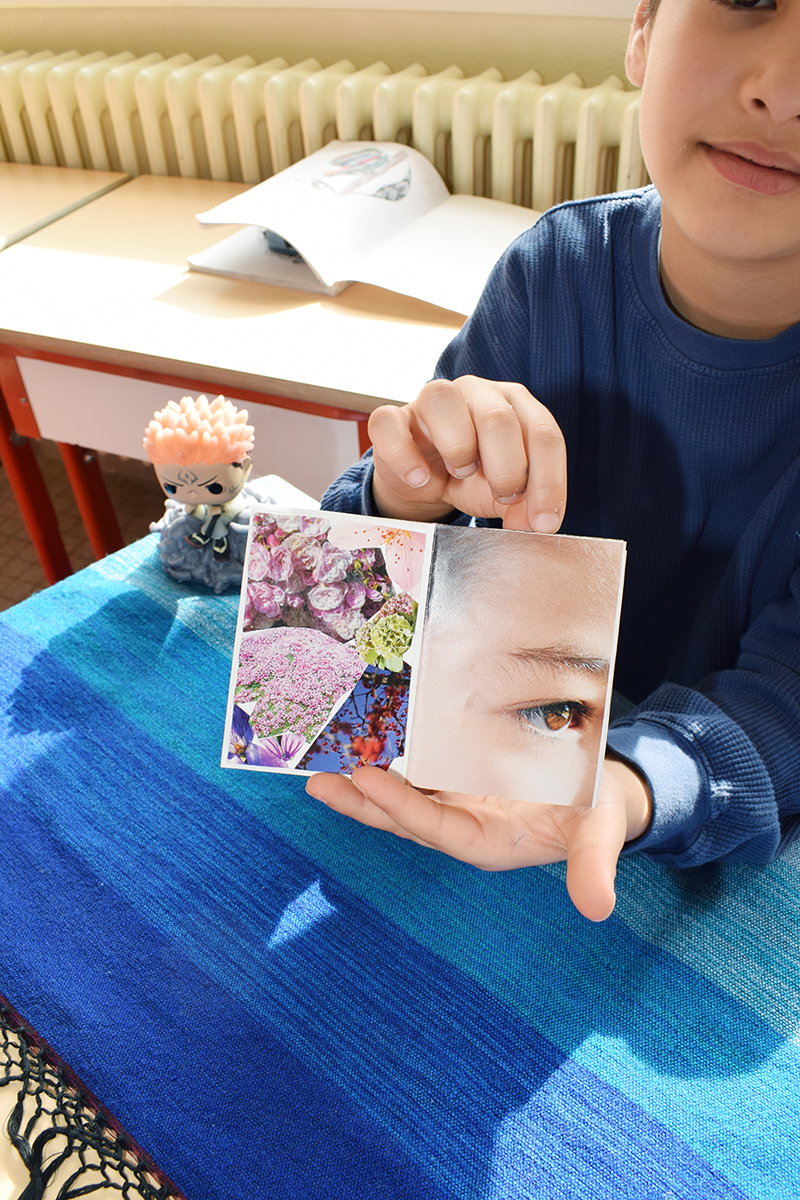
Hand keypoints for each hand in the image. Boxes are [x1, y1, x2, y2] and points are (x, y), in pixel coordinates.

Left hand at [306, 757, 651, 921]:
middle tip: (320, 786)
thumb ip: (593, 868)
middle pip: (404, 820)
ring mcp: (458, 806)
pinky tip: (362, 748)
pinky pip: (417, 777)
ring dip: (365, 789)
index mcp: (489, 844)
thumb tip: (597, 908)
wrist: (601, 798)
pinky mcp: (459, 785)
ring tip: (322, 776)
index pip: (436, 828)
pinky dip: (390, 766)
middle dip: (363, 805)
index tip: (366, 780)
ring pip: (402, 800)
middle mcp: (464, 829)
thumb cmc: (598, 815)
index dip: (401, 807)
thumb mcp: (601, 836)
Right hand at [367, 376, 566, 532]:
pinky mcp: (392, 418)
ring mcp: (430, 400)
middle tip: (503, 496)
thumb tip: (534, 524)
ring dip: (458, 448)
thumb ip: (524, 505)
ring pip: (443, 400)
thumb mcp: (504, 494)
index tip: (543, 522)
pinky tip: (420, 479)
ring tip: (460, 475)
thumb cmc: (470, 477)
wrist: (424, 480)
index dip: (548, 481)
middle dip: (507, 469)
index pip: (542, 432)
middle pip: (498, 418)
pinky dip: (405, 456)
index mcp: (514, 404)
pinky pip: (389, 424)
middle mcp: (476, 392)